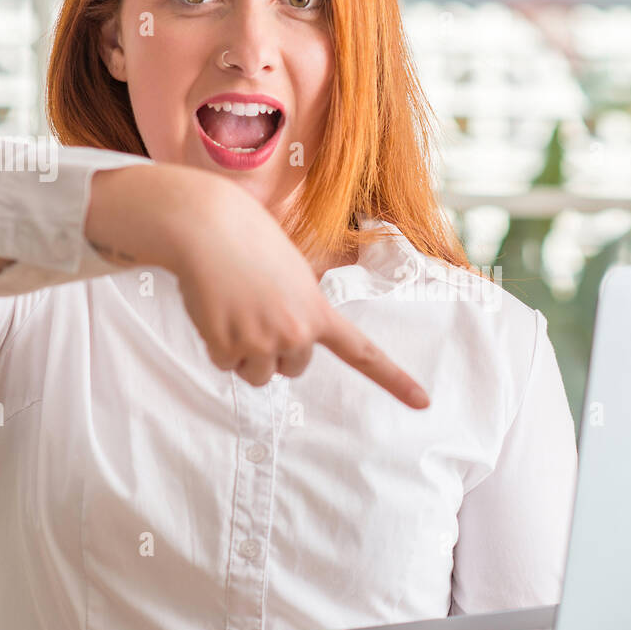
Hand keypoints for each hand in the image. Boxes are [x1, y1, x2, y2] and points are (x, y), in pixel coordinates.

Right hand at [87, 164, 429, 407]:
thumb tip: (288, 348)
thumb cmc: (250, 243)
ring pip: (256, 375)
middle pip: (292, 369)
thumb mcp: (294, 274)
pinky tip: (214, 309)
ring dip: (243, 352)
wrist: (207, 227)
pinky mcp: (226, 346)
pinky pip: (224, 364)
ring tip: (235, 308)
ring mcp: (261, 342)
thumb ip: (302, 311)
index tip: (423, 402)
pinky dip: (215, 343)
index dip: (394, 380)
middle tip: (257, 309)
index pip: (363, 352)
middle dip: (274, 349)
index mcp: (319, 312)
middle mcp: (297, 332)